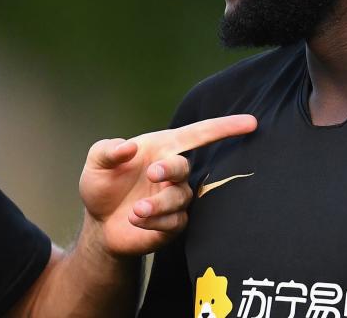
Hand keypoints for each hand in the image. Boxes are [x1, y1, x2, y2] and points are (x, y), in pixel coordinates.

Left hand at [79, 114, 256, 255]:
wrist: (99, 223)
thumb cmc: (102, 185)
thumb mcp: (95, 163)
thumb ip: (107, 150)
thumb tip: (128, 147)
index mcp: (161, 149)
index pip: (197, 134)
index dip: (224, 128)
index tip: (250, 123)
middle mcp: (172, 173)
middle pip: (184, 167)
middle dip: (171, 169)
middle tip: (153, 173)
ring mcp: (175, 199)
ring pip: (180, 198)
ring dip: (158, 203)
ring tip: (136, 209)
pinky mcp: (173, 225)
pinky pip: (175, 222)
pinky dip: (154, 221)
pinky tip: (136, 219)